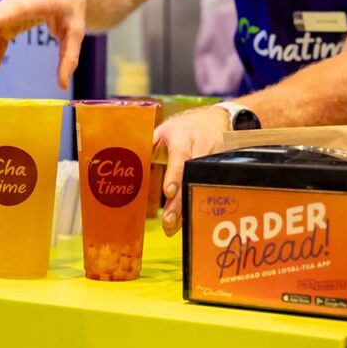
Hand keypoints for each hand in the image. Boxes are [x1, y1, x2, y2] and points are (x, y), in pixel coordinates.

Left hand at [153, 107, 228, 236]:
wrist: (212, 120)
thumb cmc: (180, 129)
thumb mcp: (163, 131)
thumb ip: (147, 146)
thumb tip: (126, 164)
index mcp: (183, 138)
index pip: (180, 157)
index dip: (175, 175)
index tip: (168, 192)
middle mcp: (201, 148)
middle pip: (192, 177)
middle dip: (180, 201)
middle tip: (168, 221)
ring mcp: (213, 160)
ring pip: (201, 187)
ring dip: (187, 209)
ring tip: (172, 227)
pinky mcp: (220, 170)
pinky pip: (207, 190)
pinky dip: (196, 207)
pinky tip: (187, 221)